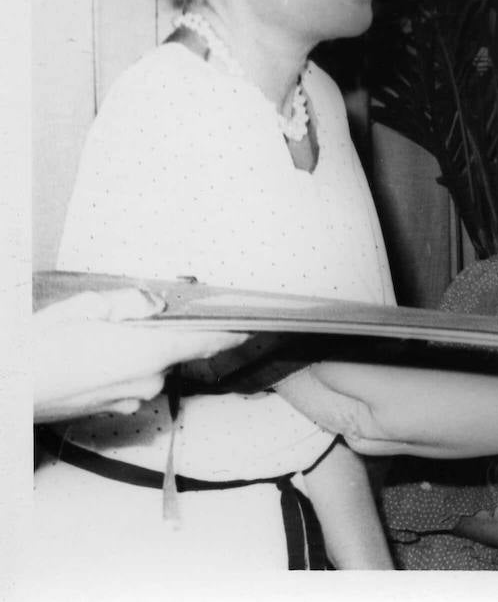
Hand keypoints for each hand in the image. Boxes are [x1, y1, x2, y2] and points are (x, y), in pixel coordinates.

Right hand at [33, 288, 248, 421]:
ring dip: (136, 349)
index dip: (235, 331)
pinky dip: (120, 367)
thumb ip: (130, 303)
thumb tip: (155, 303)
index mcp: (148, 352)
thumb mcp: (85, 309)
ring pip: (150, 365)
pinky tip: (90, 356)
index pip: (209, 341)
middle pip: (174, 349)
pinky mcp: (111, 410)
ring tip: (96, 335)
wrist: (5, 392)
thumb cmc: (37, 351)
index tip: (256, 324)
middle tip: (129, 315)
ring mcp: (129, 399)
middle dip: (162, 330)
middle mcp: (147, 380)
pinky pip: (130, 381)